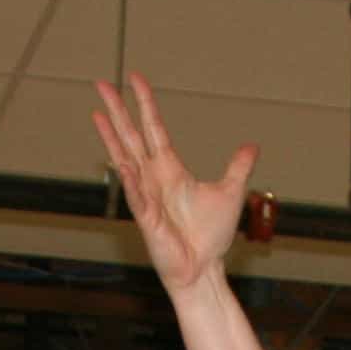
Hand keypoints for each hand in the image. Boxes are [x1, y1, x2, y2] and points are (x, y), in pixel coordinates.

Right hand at [87, 72, 257, 295]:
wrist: (203, 270)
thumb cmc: (211, 237)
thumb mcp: (231, 193)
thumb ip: (238, 168)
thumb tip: (252, 146)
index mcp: (169, 169)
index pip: (153, 128)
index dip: (144, 104)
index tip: (135, 79)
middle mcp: (152, 177)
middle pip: (130, 136)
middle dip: (117, 110)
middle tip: (101, 83)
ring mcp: (145, 195)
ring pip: (124, 158)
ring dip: (111, 136)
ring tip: (98, 112)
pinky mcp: (146, 218)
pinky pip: (136, 194)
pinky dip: (129, 179)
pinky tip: (121, 162)